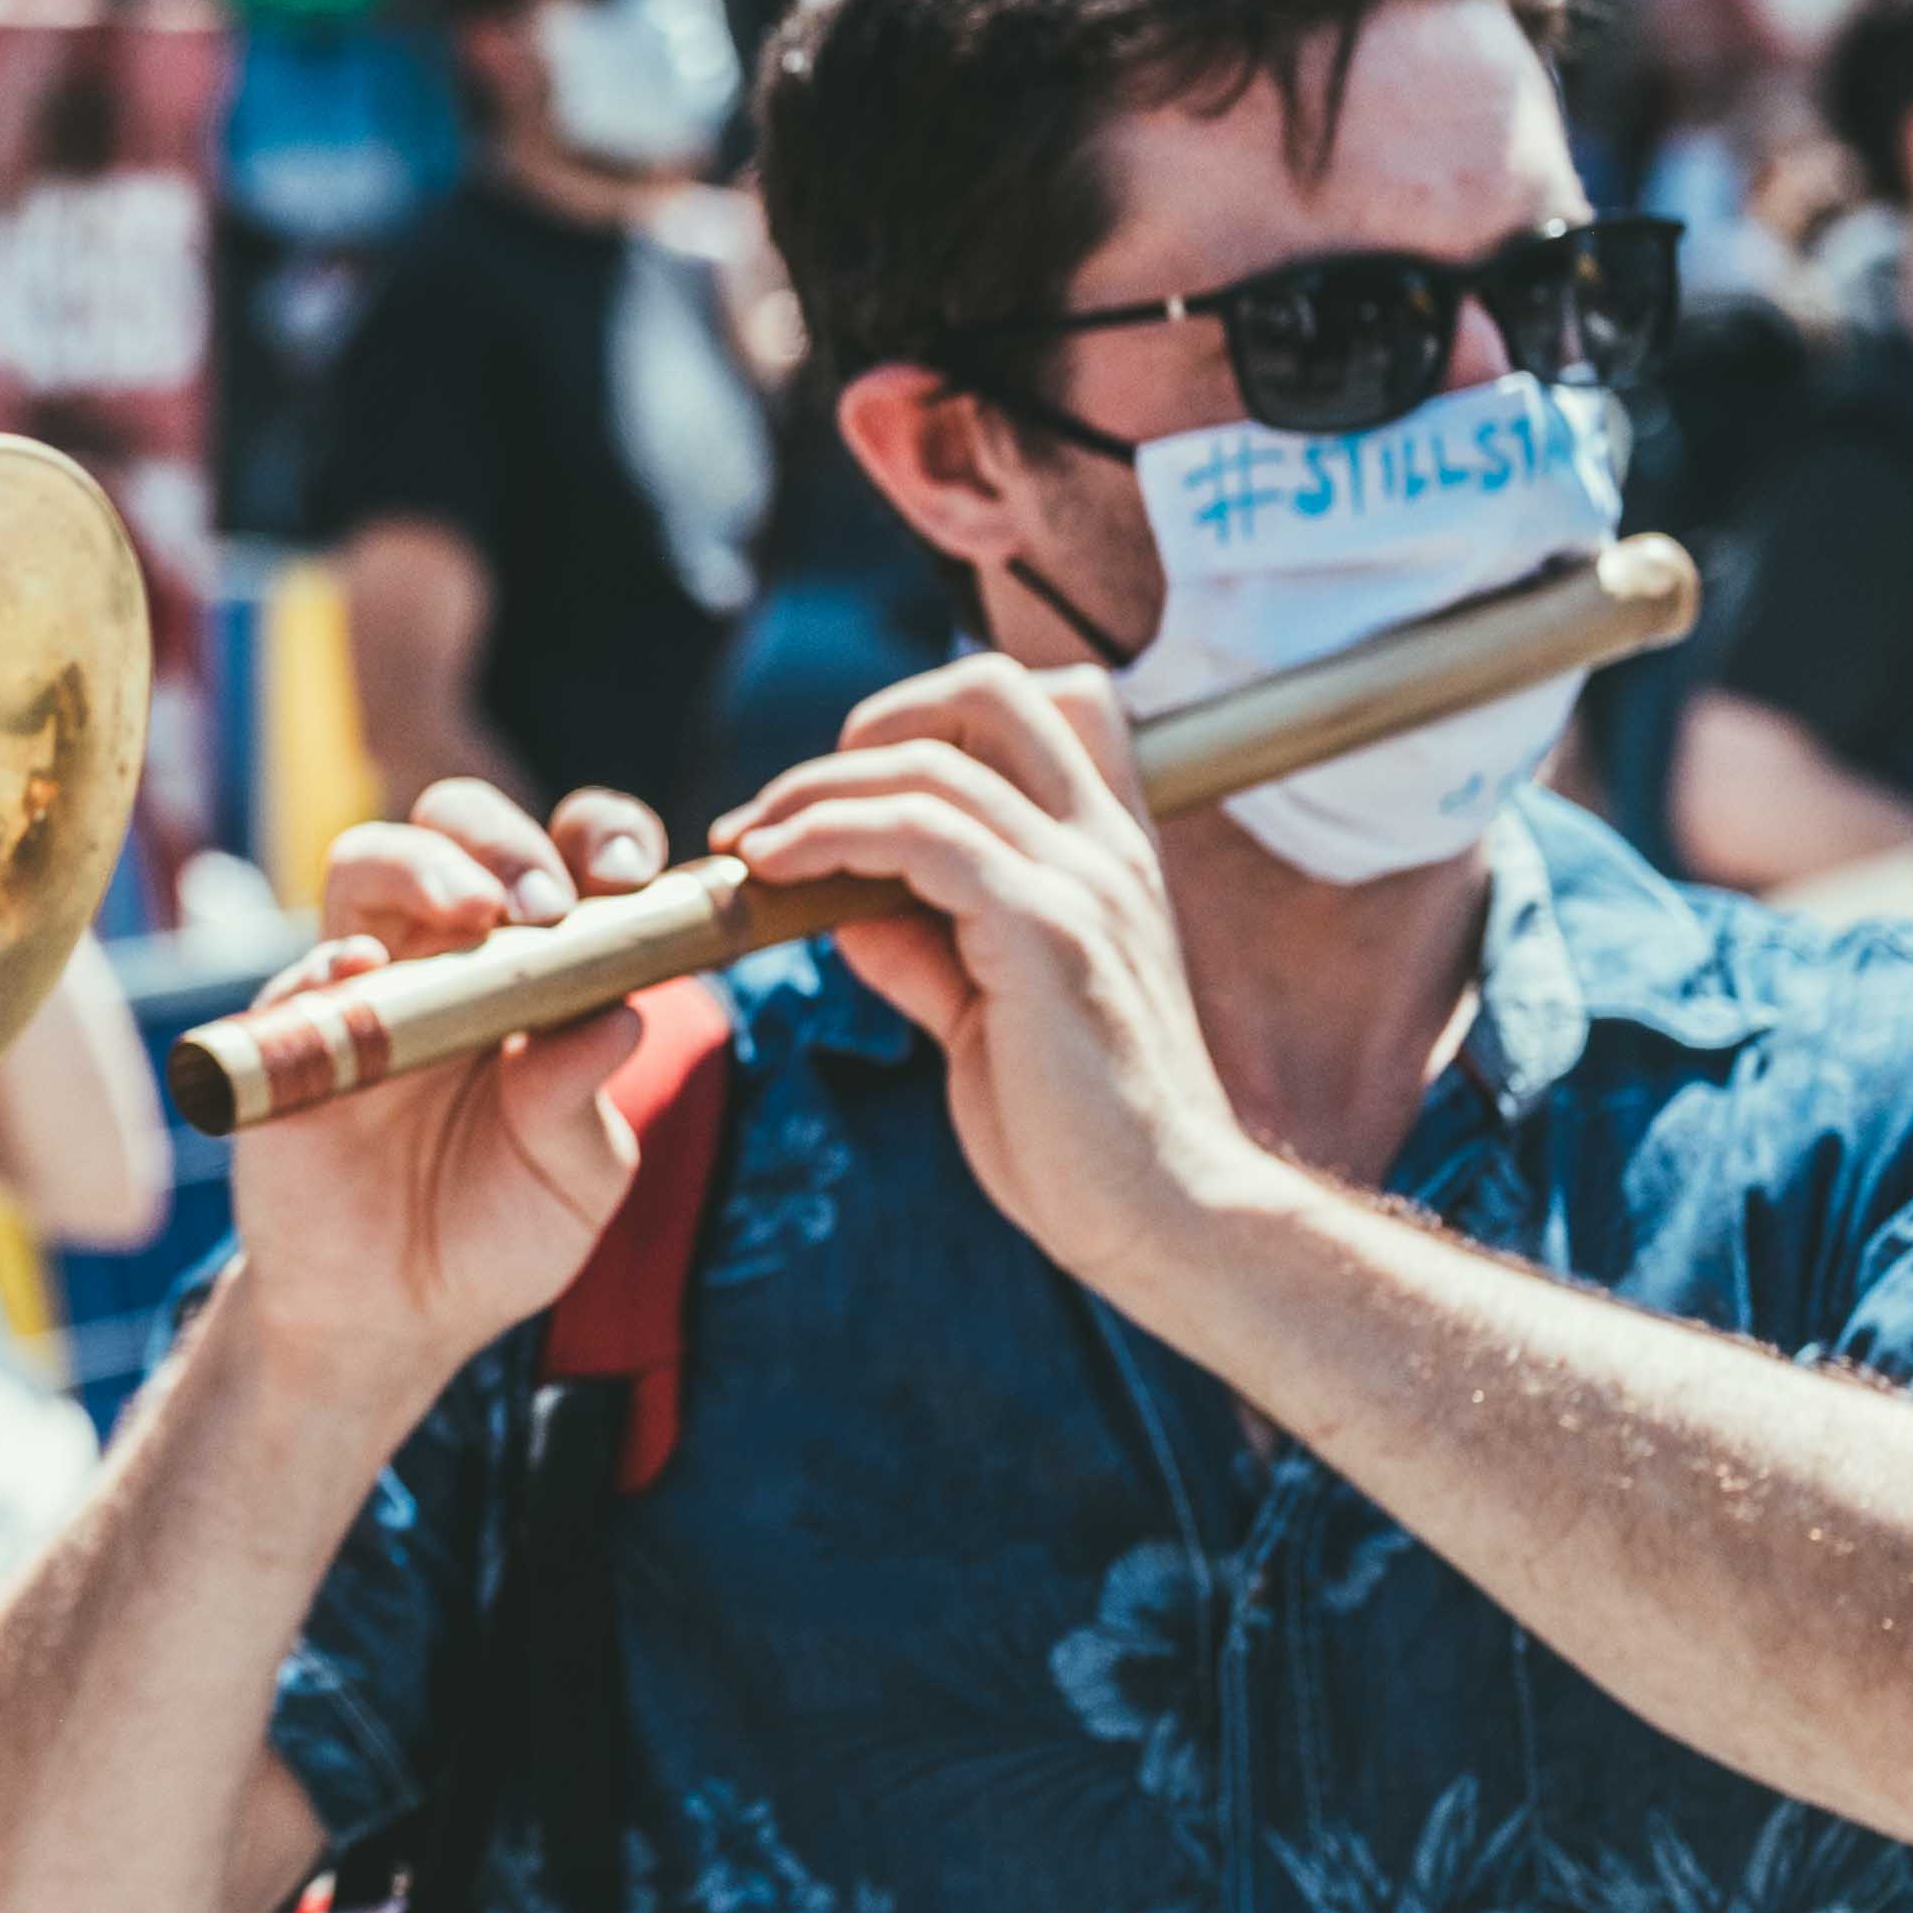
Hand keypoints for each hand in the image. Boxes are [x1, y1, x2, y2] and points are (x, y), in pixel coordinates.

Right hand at [214, 780, 667, 1400]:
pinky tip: (363, 974)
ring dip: (424, 864)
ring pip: (368, 861)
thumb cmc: (496, 1232)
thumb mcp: (573, 1179)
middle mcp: (449, 955)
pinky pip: (297, 974)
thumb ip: (584, 1101)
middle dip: (504, 840)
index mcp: (536, 970)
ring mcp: (366, 986)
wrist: (392, 1317)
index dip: (601, 841)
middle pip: (462, 829)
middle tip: (543, 904)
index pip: (569, 861)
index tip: (630, 880)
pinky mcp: (292, 1038)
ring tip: (473, 912)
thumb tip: (620, 1014)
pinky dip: (330, 962)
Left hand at [710, 653, 1262, 1294]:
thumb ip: (923, 950)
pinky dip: (827, 833)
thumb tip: (844, 904)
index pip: (1046, 707)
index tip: (849, 788)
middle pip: (992, 691)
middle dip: (872, 722)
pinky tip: (772, 870)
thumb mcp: (985, 1021)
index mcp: (1107, 857)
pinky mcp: (1043, 929)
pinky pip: (916, 832)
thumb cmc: (1082, 1139)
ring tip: (746, 841)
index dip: (936, 719)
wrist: (1166, 1222)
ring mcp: (1082, 880)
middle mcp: (1106, 847)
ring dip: (813, 789)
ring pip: (932, 761)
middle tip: (791, 804)